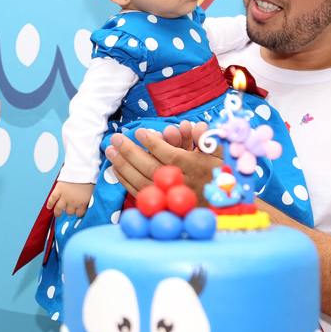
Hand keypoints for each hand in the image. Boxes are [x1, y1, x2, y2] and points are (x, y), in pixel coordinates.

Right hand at [47, 181, 94, 217]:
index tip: (78, 211)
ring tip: (57, 214)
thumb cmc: (89, 179)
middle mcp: (73, 203)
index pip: (79, 214)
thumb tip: (88, 203)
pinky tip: (49, 207)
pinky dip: (50, 203)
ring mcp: (64, 197)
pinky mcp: (58, 190)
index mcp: (83, 203)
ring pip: (59, 208)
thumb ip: (89, 200)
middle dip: (70, 211)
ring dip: (58, 212)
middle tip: (69, 210)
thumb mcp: (93, 193)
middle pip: (69, 212)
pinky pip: (52, 199)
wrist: (82, 169)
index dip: (79, 212)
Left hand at [106, 123, 220, 198]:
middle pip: (152, 168)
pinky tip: (115, 168)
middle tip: (116, 138)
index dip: (154, 144)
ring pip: (142, 181)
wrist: (220, 202)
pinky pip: (140, 192)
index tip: (139, 131)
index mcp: (196, 169)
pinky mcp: (161, 203)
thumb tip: (198, 127)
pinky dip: (126, 180)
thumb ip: (208, 138)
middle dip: (131, 152)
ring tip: (110, 150)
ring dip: (123, 165)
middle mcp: (181, 184)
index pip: (172, 156)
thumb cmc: (217, 170)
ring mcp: (169, 196)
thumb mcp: (220, 152)